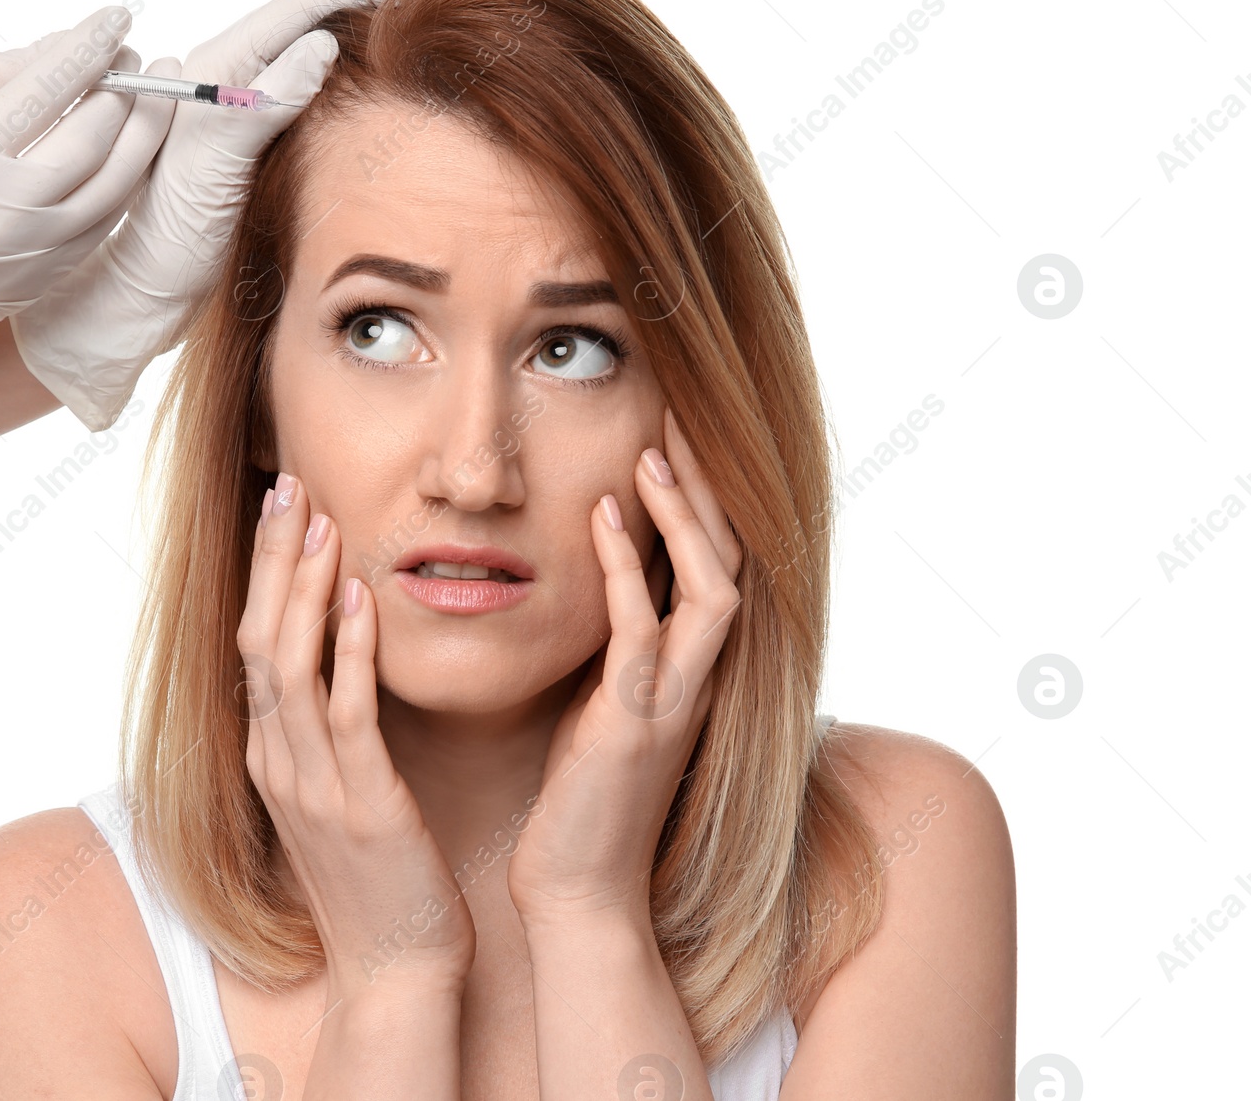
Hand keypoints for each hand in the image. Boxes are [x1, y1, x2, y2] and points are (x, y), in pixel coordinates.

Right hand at [0, 6, 171, 455]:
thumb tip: (61, 50)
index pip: (36, 95)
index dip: (84, 51)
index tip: (114, 19)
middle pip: (86, 144)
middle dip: (124, 93)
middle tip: (139, 59)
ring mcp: (19, 261)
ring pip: (109, 190)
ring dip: (141, 139)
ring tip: (150, 100)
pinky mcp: (38, 286)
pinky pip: (100, 227)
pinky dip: (123, 185)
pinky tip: (131, 154)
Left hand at [10, 0, 421, 430]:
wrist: (144, 299)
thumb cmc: (161, 245)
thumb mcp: (204, 173)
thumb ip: (253, 107)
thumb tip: (319, 47)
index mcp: (213, 72)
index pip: (299, 8)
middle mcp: (230, 83)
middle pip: (311, 22)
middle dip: (370, 1)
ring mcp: (247, 113)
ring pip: (315, 57)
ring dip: (366, 40)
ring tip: (421, 34)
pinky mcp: (261, 147)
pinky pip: (315, 100)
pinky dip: (355, 87)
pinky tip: (386, 93)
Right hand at [237, 471, 475, 999]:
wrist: (396, 965)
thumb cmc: (378, 875)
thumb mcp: (338, 792)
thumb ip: (330, 728)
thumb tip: (337, 663)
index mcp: (272, 754)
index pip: (256, 642)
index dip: (267, 572)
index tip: (287, 507)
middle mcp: (277, 760)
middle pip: (258, 637)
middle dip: (272, 559)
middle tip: (289, 484)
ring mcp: (312, 784)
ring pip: (290, 666)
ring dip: (301, 588)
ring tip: (319, 520)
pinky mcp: (361, 803)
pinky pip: (346, 714)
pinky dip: (348, 651)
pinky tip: (359, 599)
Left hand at [505, 407, 743, 926]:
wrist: (577, 889)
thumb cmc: (582, 800)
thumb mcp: (608, 707)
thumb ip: (619, 650)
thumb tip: (601, 588)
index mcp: (692, 673)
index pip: (718, 568)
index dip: (702, 503)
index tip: (671, 439)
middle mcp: (699, 680)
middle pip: (732, 562)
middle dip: (706, 490)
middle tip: (676, 420)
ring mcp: (673, 701)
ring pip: (712, 588)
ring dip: (683, 518)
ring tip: (651, 454)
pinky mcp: (632, 722)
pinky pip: (644, 629)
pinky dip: (625, 569)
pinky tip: (599, 517)